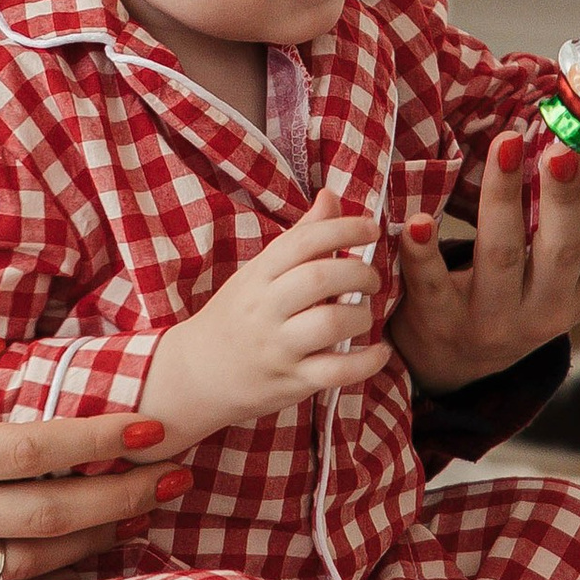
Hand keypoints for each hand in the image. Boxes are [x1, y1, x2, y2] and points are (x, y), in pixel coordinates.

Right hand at [0, 327, 178, 579]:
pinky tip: (85, 553)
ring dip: (102, 537)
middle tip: (180, 470)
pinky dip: (52, 577)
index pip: (31, 450)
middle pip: (53, 514)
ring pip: (36, 562)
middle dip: (126, 493)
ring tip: (149, 508)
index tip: (152, 426)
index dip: (100, 441)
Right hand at [147, 211, 392, 448]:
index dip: (343, 228)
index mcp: (258, 275)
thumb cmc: (235, 317)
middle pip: (319, 278)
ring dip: (361, 315)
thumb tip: (330, 197)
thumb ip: (300, 238)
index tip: (371, 228)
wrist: (199, 374)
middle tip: (371, 278)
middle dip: (359, 272)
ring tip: (364, 314)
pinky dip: (367, 361)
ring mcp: (278, 347)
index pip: (303, 241)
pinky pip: (337, 371)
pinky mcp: (292, 381)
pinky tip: (379, 352)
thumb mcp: (258, 272)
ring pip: (330, 323)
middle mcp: (265, 308)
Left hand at [392, 132, 579, 392]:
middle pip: (561, 252)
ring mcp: (492, 317)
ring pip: (501, 256)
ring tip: (505, 144)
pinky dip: (423, 252)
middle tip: (563, 149)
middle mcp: (546, 309)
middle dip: (565, 201)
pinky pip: (431, 283)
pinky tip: (414, 220)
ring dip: (503, 198)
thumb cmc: (533, 298)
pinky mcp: (438, 319)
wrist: (456, 361)